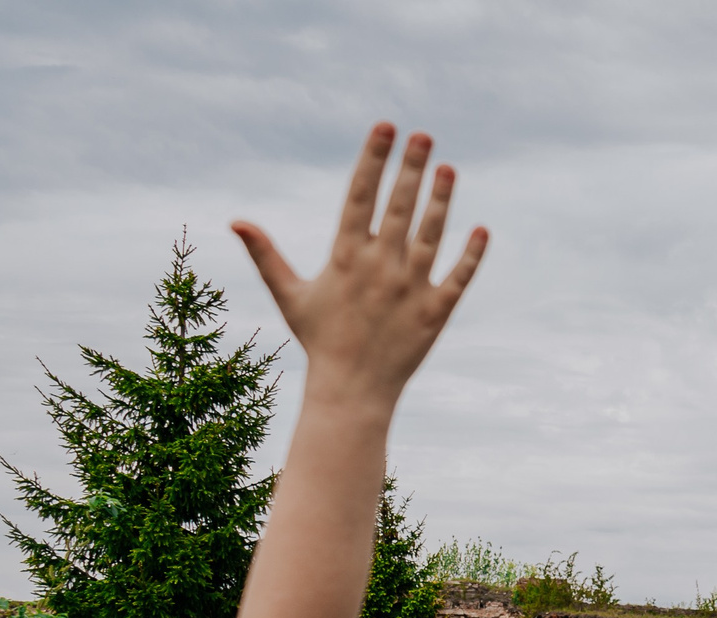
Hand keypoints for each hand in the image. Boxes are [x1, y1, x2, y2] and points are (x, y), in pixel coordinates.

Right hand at [232, 124, 487, 406]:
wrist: (351, 390)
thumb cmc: (320, 340)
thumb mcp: (290, 295)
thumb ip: (267, 256)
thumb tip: (235, 221)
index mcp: (345, 256)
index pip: (360, 195)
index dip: (373, 159)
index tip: (386, 127)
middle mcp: (379, 266)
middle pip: (399, 206)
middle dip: (411, 168)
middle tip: (424, 135)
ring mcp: (409, 288)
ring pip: (431, 235)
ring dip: (442, 200)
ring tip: (449, 168)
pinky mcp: (435, 313)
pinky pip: (458, 278)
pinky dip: (471, 255)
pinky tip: (481, 229)